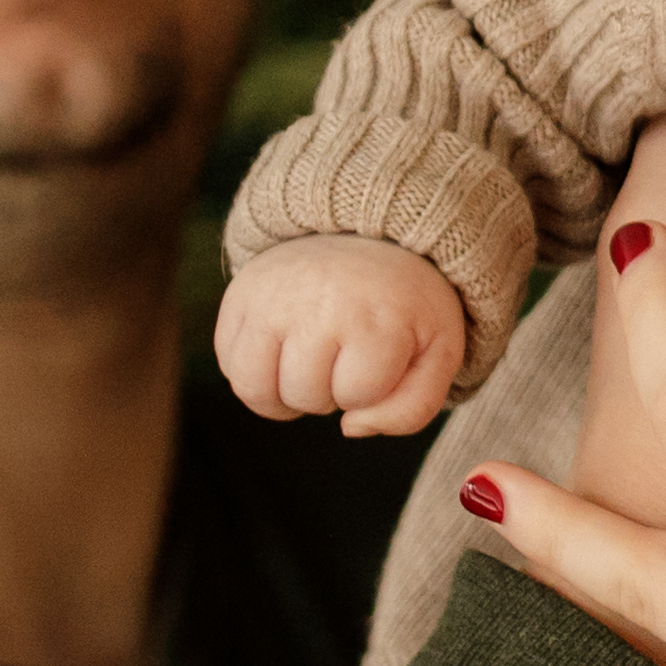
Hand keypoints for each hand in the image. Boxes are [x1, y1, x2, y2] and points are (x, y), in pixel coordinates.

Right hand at [215, 235, 467, 434]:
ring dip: (284, 393)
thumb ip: (412, 407)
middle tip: (343, 356)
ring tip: (309, 367)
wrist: (366, 238)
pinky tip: (282, 352)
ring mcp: (273, 297)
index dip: (369, 389)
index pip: (356, 396)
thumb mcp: (437, 353)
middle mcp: (320, 303)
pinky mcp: (240, 295)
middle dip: (327, 391)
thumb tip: (349, 427)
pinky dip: (253, 373)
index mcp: (378, 315)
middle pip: (305, 396)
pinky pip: (228, 364)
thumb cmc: (403, 309)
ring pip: (255, 388)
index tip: (379, 356)